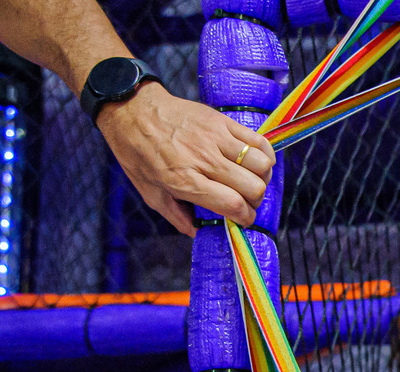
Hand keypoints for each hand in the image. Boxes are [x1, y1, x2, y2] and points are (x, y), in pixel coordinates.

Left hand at [95, 82, 275, 235]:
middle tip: (246, 202)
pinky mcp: (223, 122)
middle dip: (255, 202)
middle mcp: (205, 160)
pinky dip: (266, 156)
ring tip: (252, 180)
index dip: (246, 218)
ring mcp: (217, 138)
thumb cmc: (139, 153)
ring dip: (262, 179)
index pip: (234, 204)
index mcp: (186, 181)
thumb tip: (199, 232)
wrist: (133, 110)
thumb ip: (176, 216)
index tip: (244, 220)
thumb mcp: (150, 193)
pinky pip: (259, 141)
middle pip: (253, 187)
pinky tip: (257, 162)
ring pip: (262, 165)